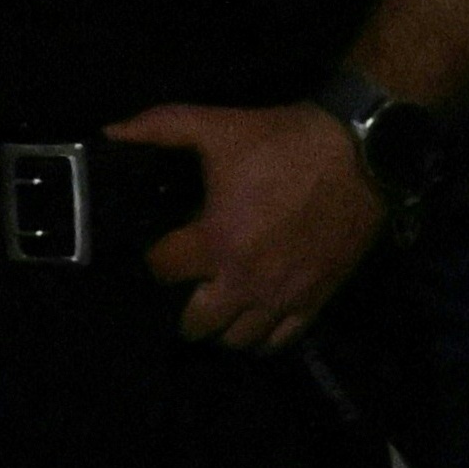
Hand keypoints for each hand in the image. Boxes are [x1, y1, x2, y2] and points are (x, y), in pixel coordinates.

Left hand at [108, 102, 386, 351]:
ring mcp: (280, 297)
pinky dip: (262, 337)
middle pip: (196, 325)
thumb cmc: (282, 140)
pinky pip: (279, 342)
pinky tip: (257, 316)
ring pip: (237, 341)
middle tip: (190, 284)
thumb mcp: (216, 125)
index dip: (156, 258)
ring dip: (223, 325)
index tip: (163, 247)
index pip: (162, 271)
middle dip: (185, 307)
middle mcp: (243, 280)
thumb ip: (159, 127)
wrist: (358, 152)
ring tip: (222, 301)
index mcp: (215, 240)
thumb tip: (110, 133)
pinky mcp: (314, 301)